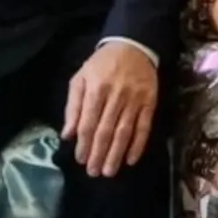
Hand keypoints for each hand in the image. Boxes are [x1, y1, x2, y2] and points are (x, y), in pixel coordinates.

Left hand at [63, 43, 158, 177]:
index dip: (84, 143)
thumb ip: (73, 106)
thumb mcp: (81, 78)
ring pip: (125, 131)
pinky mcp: (150, 101)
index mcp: (96, 89)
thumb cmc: (102, 65)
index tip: (81, 160)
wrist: (133, 45)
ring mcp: (135, 99)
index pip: (89, 122)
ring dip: (117, 154)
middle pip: (106, 130)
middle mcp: (116, 95)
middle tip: (94, 172)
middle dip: (99, 154)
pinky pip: (144, 126)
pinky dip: (139, 144)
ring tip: (110, 171)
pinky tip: (132, 159)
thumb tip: (67, 135)